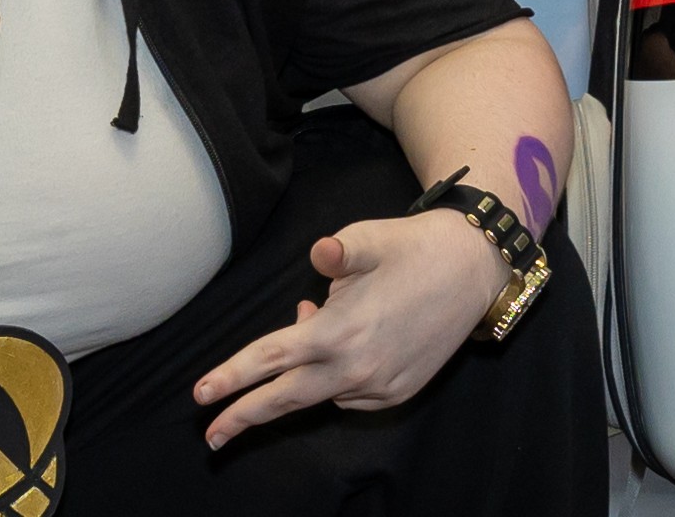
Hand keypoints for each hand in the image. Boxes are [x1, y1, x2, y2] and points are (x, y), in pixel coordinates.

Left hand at [194, 213, 504, 445]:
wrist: (474, 271)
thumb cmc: (413, 248)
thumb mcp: (368, 238)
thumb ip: (334, 252)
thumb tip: (317, 256)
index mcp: (338, 331)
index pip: (270, 360)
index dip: (232, 378)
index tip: (200, 396)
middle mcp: (356, 368)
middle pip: (286, 399)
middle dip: (245, 417)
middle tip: (212, 437)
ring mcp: (379, 386)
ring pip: (322, 394)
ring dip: (301, 378)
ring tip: (315, 322)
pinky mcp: (399, 392)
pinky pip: (351, 396)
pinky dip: (335, 380)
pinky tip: (343, 347)